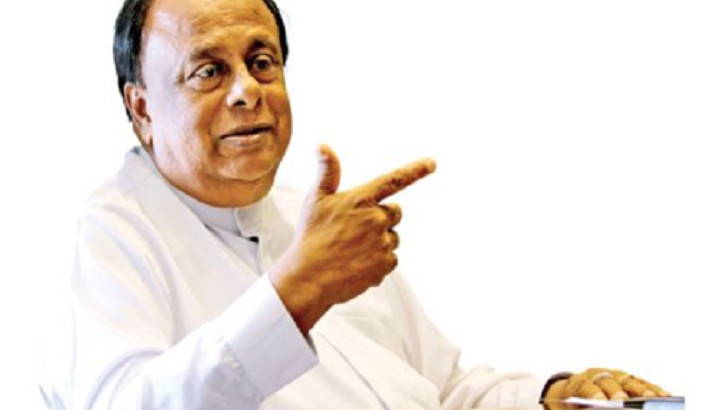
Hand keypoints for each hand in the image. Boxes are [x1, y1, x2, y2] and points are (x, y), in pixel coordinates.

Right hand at [270, 145, 435, 333]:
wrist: (309, 277)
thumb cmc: (311, 236)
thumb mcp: (315, 200)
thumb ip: (328, 172)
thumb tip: (322, 145)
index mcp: (361, 199)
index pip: (394, 180)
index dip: (415, 170)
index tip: (432, 163)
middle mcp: (377, 218)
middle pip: (395, 212)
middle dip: (381, 218)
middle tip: (355, 230)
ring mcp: (383, 242)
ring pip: (393, 237)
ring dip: (379, 241)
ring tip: (352, 250)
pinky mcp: (386, 264)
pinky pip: (391, 259)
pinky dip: (378, 262)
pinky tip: (357, 264)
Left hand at [544, 368, 670, 409]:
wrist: (575, 393)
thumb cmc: (576, 406)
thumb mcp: (574, 409)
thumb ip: (584, 409)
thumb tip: (600, 407)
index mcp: (580, 384)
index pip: (586, 387)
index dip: (594, 393)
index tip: (601, 401)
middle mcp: (598, 376)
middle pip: (609, 381)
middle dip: (617, 391)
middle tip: (624, 400)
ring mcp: (614, 376)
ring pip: (628, 381)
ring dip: (641, 389)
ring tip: (653, 399)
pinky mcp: (629, 380)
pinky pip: (643, 383)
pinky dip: (653, 389)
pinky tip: (665, 396)